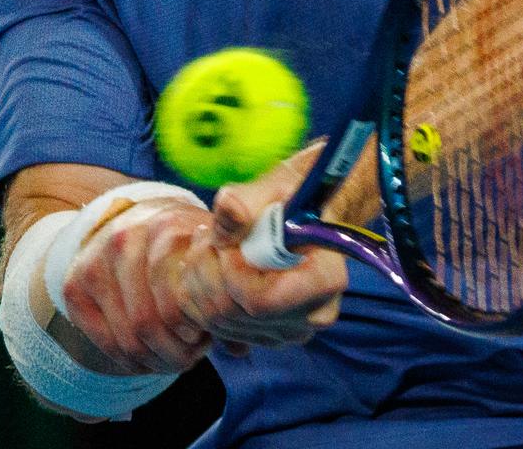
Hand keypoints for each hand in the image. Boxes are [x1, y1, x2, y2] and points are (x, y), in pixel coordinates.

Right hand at [50, 197, 216, 375]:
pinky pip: (104, 342)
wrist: (137, 218)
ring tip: (174, 355)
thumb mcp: (210, 252)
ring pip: (128, 339)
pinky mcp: (75, 284)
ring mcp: (95, 261)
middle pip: (149, 325)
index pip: (177, 306)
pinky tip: (147, 357)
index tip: (207, 339)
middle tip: (192, 355)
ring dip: (155, 360)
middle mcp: (124, 241)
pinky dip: (129, 362)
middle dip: (176, 353)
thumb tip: (241, 347)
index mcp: (164, 229)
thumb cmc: (184, 245)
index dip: (196, 336)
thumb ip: (226, 292)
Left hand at [175, 152, 347, 356]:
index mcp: (324, 281)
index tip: (222, 239)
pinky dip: (200, 300)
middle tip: (204, 235)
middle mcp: (311, 316)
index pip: (261, 301)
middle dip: (206, 272)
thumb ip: (247, 199)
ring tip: (205, 245)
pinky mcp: (265, 336)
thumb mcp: (274, 186)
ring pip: (220, 323)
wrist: (302, 216)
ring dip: (198, 281)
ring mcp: (288, 331)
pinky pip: (217, 330)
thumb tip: (226, 207)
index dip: (230, 272)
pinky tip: (205, 269)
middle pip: (235, 314)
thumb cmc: (292, 198)